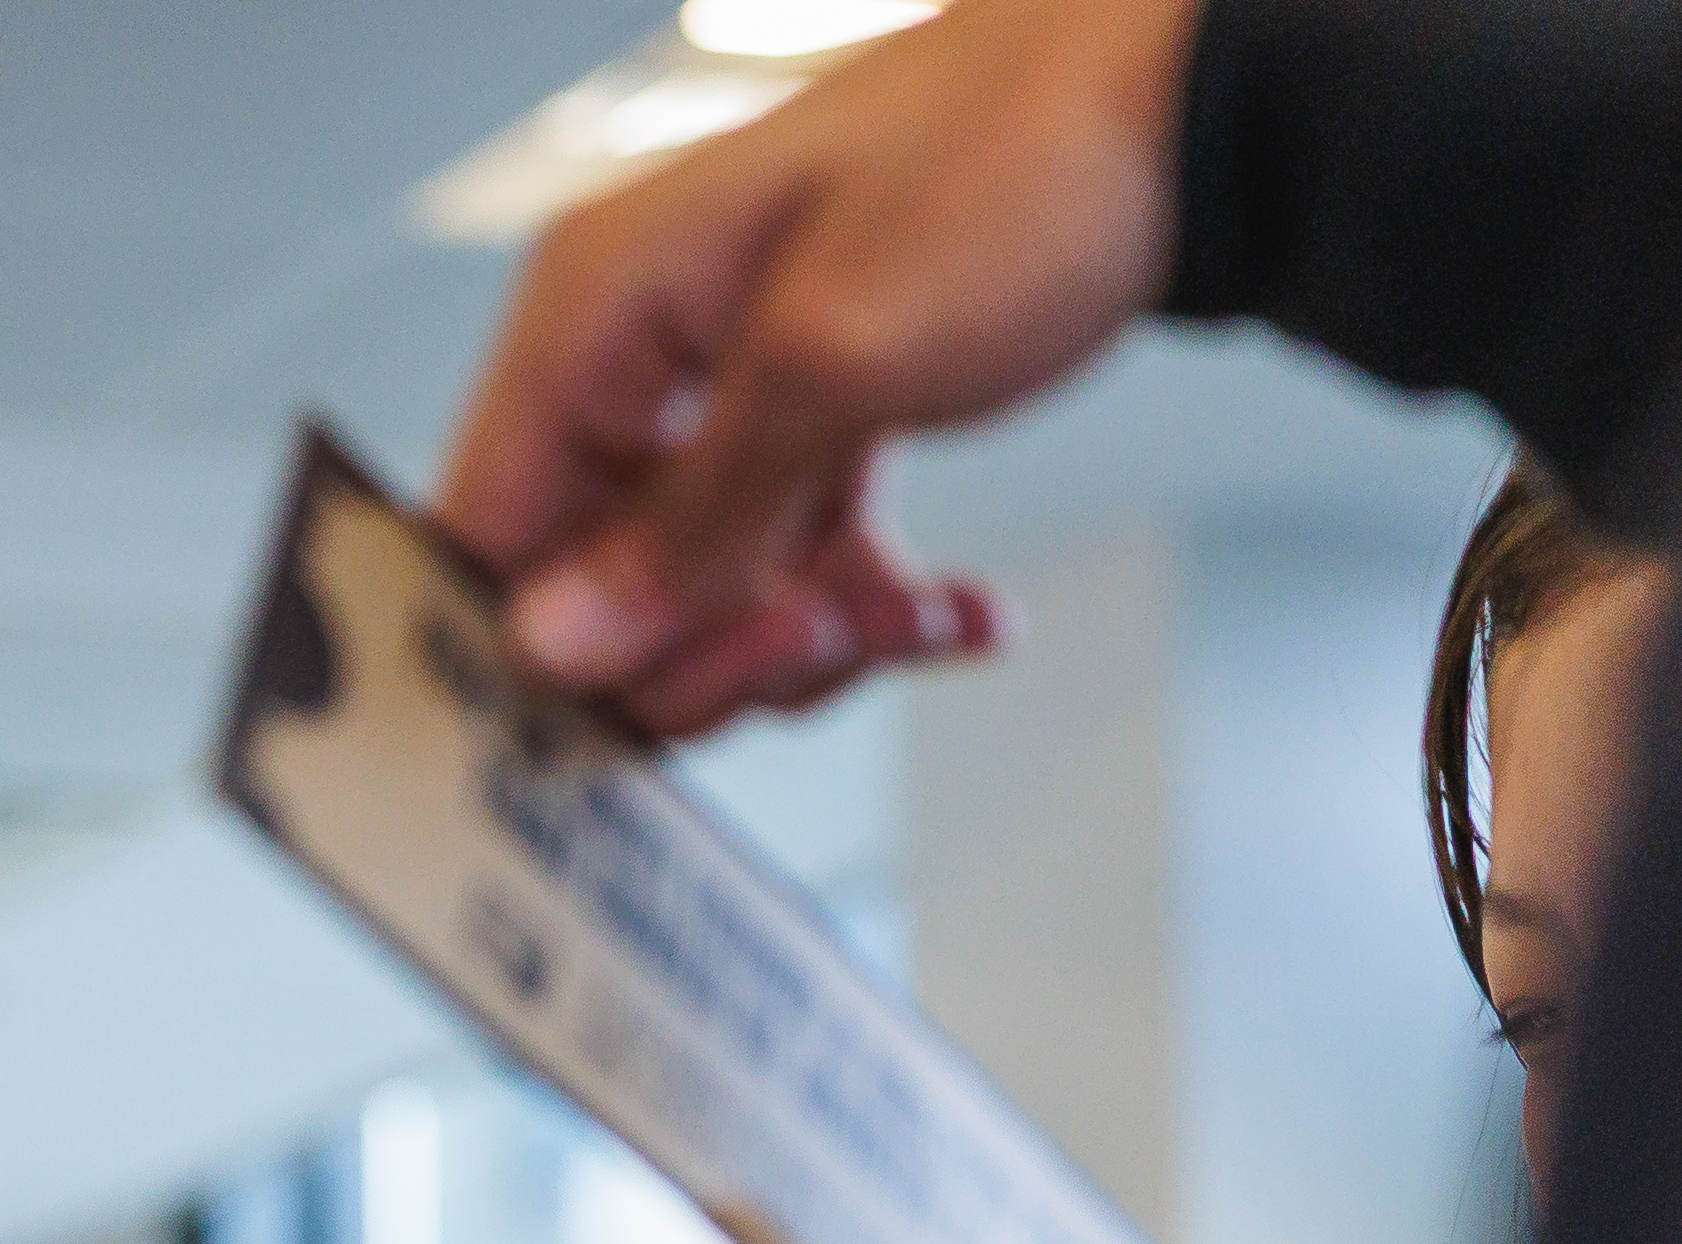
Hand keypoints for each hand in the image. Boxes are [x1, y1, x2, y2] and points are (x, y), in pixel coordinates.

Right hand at [432, 0, 1202, 728]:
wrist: (1195, 101)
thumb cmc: (1021, 157)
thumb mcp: (833, 361)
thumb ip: (686, 522)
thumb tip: (556, 641)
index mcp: (599, 301)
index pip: (485, 520)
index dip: (536, 639)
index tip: (628, 704)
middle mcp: (642, 344)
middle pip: (591, 581)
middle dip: (701, 646)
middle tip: (809, 642)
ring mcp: (727, 380)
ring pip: (698, 589)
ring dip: (799, 637)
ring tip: (903, 619)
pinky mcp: (813, 408)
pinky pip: (793, 552)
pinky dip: (868, 601)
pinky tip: (953, 610)